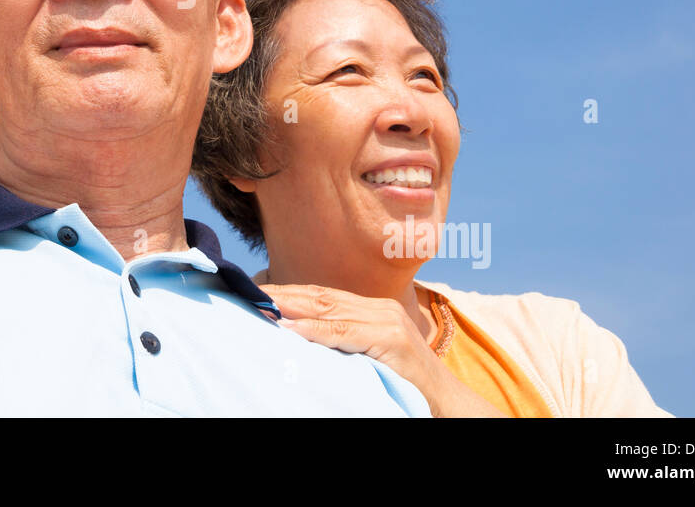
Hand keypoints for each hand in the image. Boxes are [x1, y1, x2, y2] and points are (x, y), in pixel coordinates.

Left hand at [261, 283, 504, 416]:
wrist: (446, 402)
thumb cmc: (404, 383)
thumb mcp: (367, 356)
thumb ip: (341, 341)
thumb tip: (295, 337)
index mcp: (372, 309)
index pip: (321, 294)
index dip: (288, 292)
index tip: (255, 292)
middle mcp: (379, 308)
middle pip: (320, 296)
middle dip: (282, 294)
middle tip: (248, 292)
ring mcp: (386, 320)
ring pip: (329, 309)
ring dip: (291, 307)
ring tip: (261, 305)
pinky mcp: (392, 339)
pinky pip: (346, 332)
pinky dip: (316, 329)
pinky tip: (291, 328)